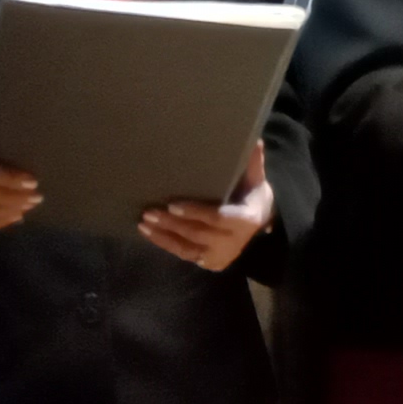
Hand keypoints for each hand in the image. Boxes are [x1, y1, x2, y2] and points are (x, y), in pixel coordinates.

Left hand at [139, 140, 278, 271]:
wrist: (259, 224)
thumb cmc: (252, 196)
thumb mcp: (256, 180)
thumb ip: (252, 163)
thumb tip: (254, 140)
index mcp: (245, 220)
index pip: (217, 217)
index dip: (194, 212)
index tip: (172, 204)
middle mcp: (232, 242)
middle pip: (197, 233)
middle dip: (172, 223)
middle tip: (148, 212)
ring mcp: (220, 256)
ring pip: (187, 247)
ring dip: (163, 235)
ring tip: (143, 223)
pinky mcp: (209, 263)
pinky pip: (184, 254)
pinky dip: (165, 244)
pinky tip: (149, 233)